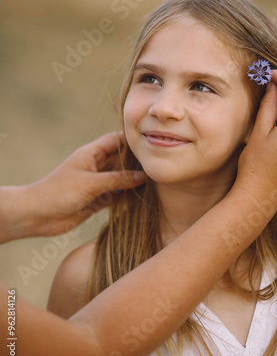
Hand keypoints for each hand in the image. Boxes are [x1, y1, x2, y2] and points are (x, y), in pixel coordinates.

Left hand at [0, 132, 144, 239]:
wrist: (38, 215)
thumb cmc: (59, 192)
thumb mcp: (91, 183)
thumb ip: (117, 179)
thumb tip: (142, 176)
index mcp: (91, 154)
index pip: (116, 140)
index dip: (133, 140)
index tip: (153, 141)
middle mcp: (96, 166)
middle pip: (122, 160)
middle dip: (138, 162)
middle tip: (159, 164)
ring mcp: (97, 183)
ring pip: (121, 179)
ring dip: (134, 181)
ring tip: (157, 181)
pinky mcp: (97, 199)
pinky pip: (117, 195)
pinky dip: (128, 196)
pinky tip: (143, 197)